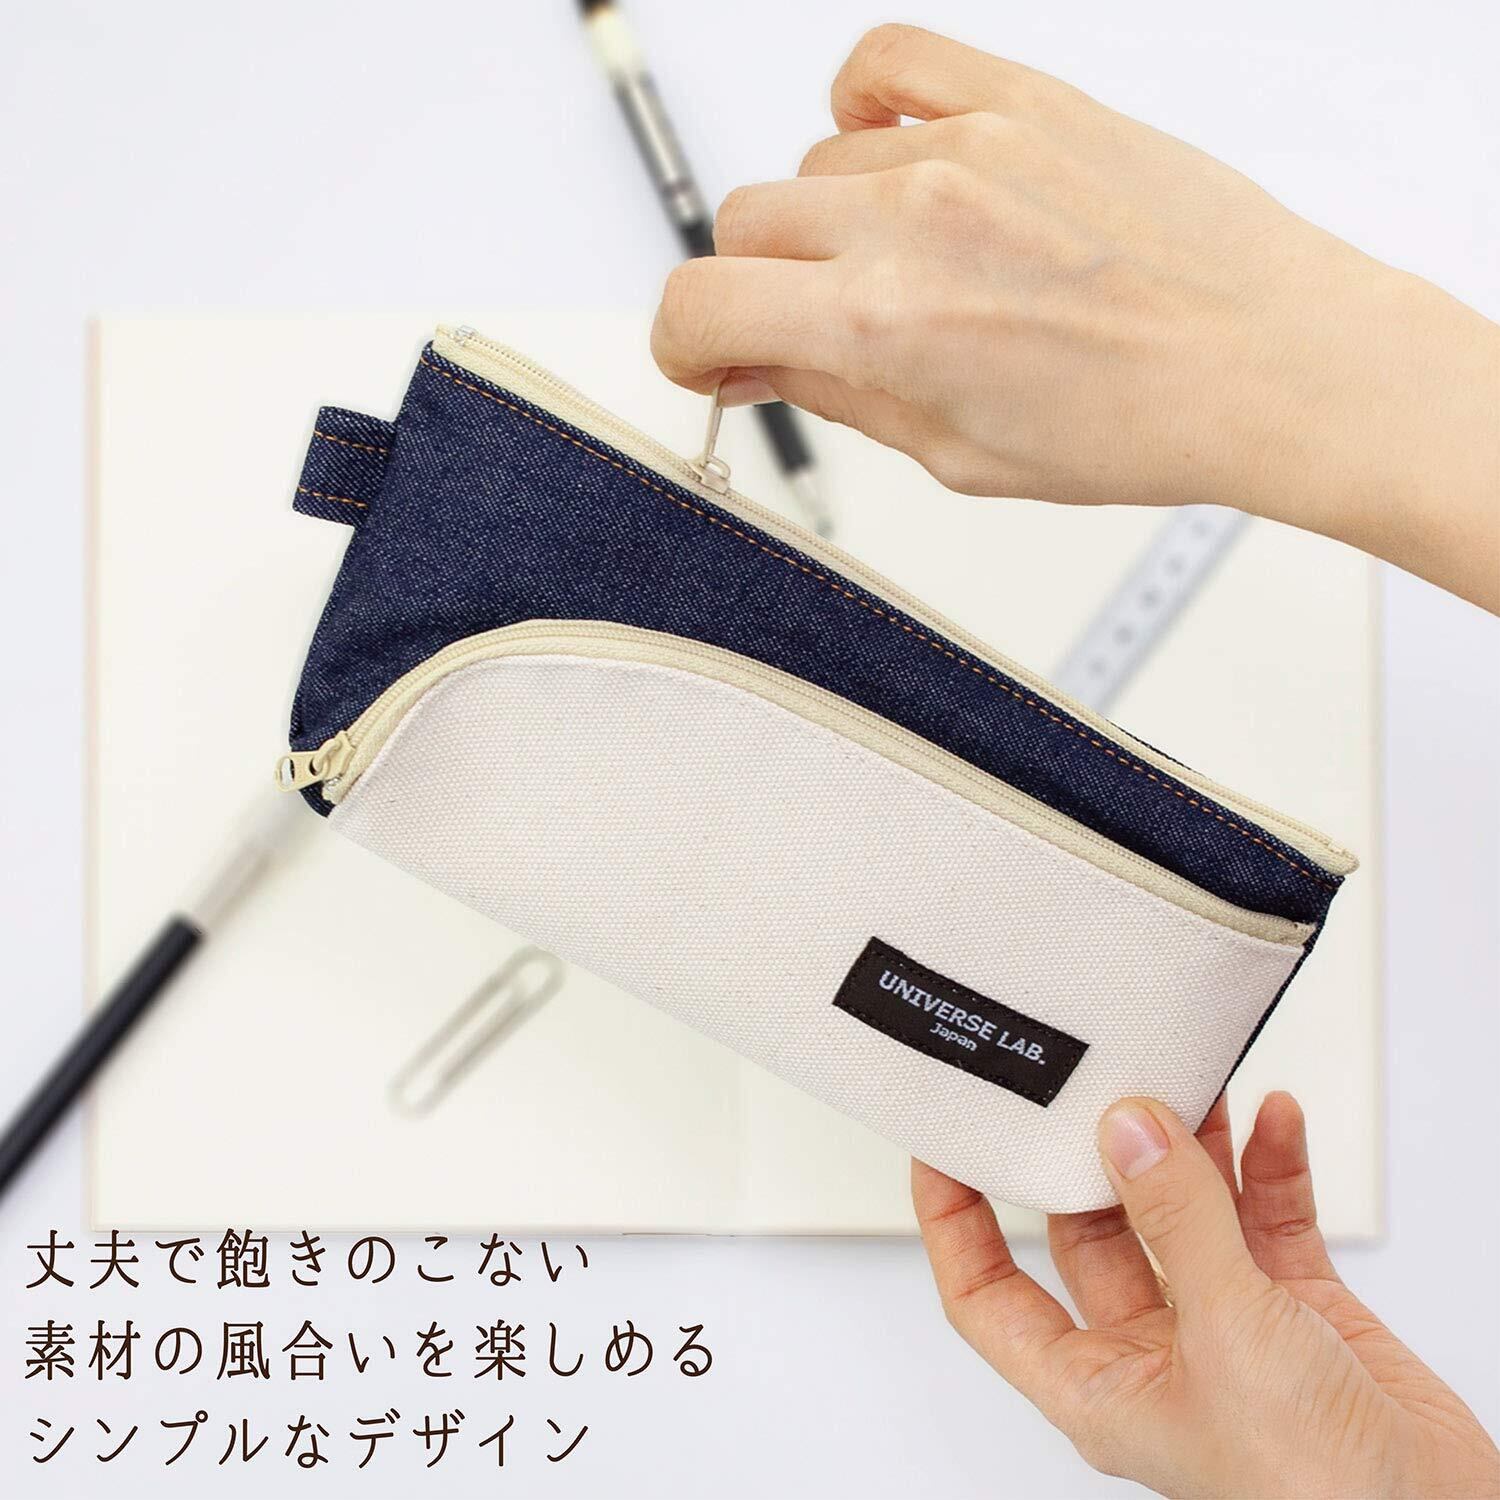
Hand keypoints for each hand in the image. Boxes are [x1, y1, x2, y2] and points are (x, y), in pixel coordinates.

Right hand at [651, 24, 1499, 610]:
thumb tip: (755, 361)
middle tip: (810, 328)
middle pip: (744, 224)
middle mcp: (910, 220)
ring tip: (907, 270)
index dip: (682, 342)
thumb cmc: (1137, 423)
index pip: (700, 301)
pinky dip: (862, 108)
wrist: (1268, 361)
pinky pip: (887, 63)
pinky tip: (893, 156)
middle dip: (757, 289)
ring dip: (830, 223)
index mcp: (884, 325)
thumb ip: (834, 394)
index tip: (707, 356)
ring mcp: (966, 146)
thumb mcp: (956, 453)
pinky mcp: (1021, 99)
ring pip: (816, 164)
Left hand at [912, 1092, 1499, 1497]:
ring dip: (1187, 1146)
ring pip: (1181, 1212)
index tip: (941, 1146)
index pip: (987, 1295)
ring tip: (1186, 1076)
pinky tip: (1271, 1116)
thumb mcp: (1229, 1334)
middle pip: (1089, 1231)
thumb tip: (1127, 1129)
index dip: (952, 1223)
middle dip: (1092, 1156)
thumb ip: (1176, 1221)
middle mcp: (1152, 1352)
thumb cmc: (1319, 1489)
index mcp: (1099, 1384)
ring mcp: (1224, 1327)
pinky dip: (1267, 1165)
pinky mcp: (1294, 1309)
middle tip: (1085, 1081)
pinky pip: (1265, 1217)